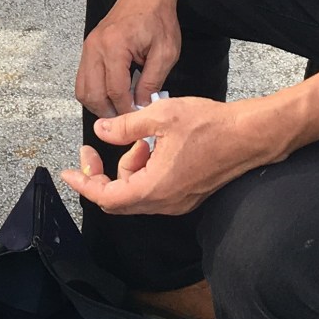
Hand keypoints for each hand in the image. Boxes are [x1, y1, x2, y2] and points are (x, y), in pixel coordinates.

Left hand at [61, 96, 280, 216]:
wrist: (250, 136)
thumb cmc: (210, 125)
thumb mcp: (161, 116)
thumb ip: (126, 126)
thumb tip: (100, 131)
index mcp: (155, 187)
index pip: (107, 197)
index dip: (84, 184)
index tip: (68, 172)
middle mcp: (166, 202)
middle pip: (118, 200)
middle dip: (101, 175)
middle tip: (95, 150)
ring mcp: (178, 202)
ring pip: (136, 194)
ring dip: (127, 169)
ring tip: (140, 140)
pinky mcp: (187, 195)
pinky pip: (153, 190)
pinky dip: (144, 171)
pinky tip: (154, 147)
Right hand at [74, 0, 180, 118]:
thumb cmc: (158, 19)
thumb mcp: (165, 52)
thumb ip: (151, 82)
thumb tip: (141, 106)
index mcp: (114, 47)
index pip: (115, 91)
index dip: (126, 110)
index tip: (139, 119)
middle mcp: (95, 47)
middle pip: (92, 94)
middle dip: (109, 112)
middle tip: (127, 120)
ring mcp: (88, 47)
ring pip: (82, 89)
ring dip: (98, 104)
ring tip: (118, 109)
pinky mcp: (88, 48)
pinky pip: (83, 78)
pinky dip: (93, 92)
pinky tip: (111, 95)